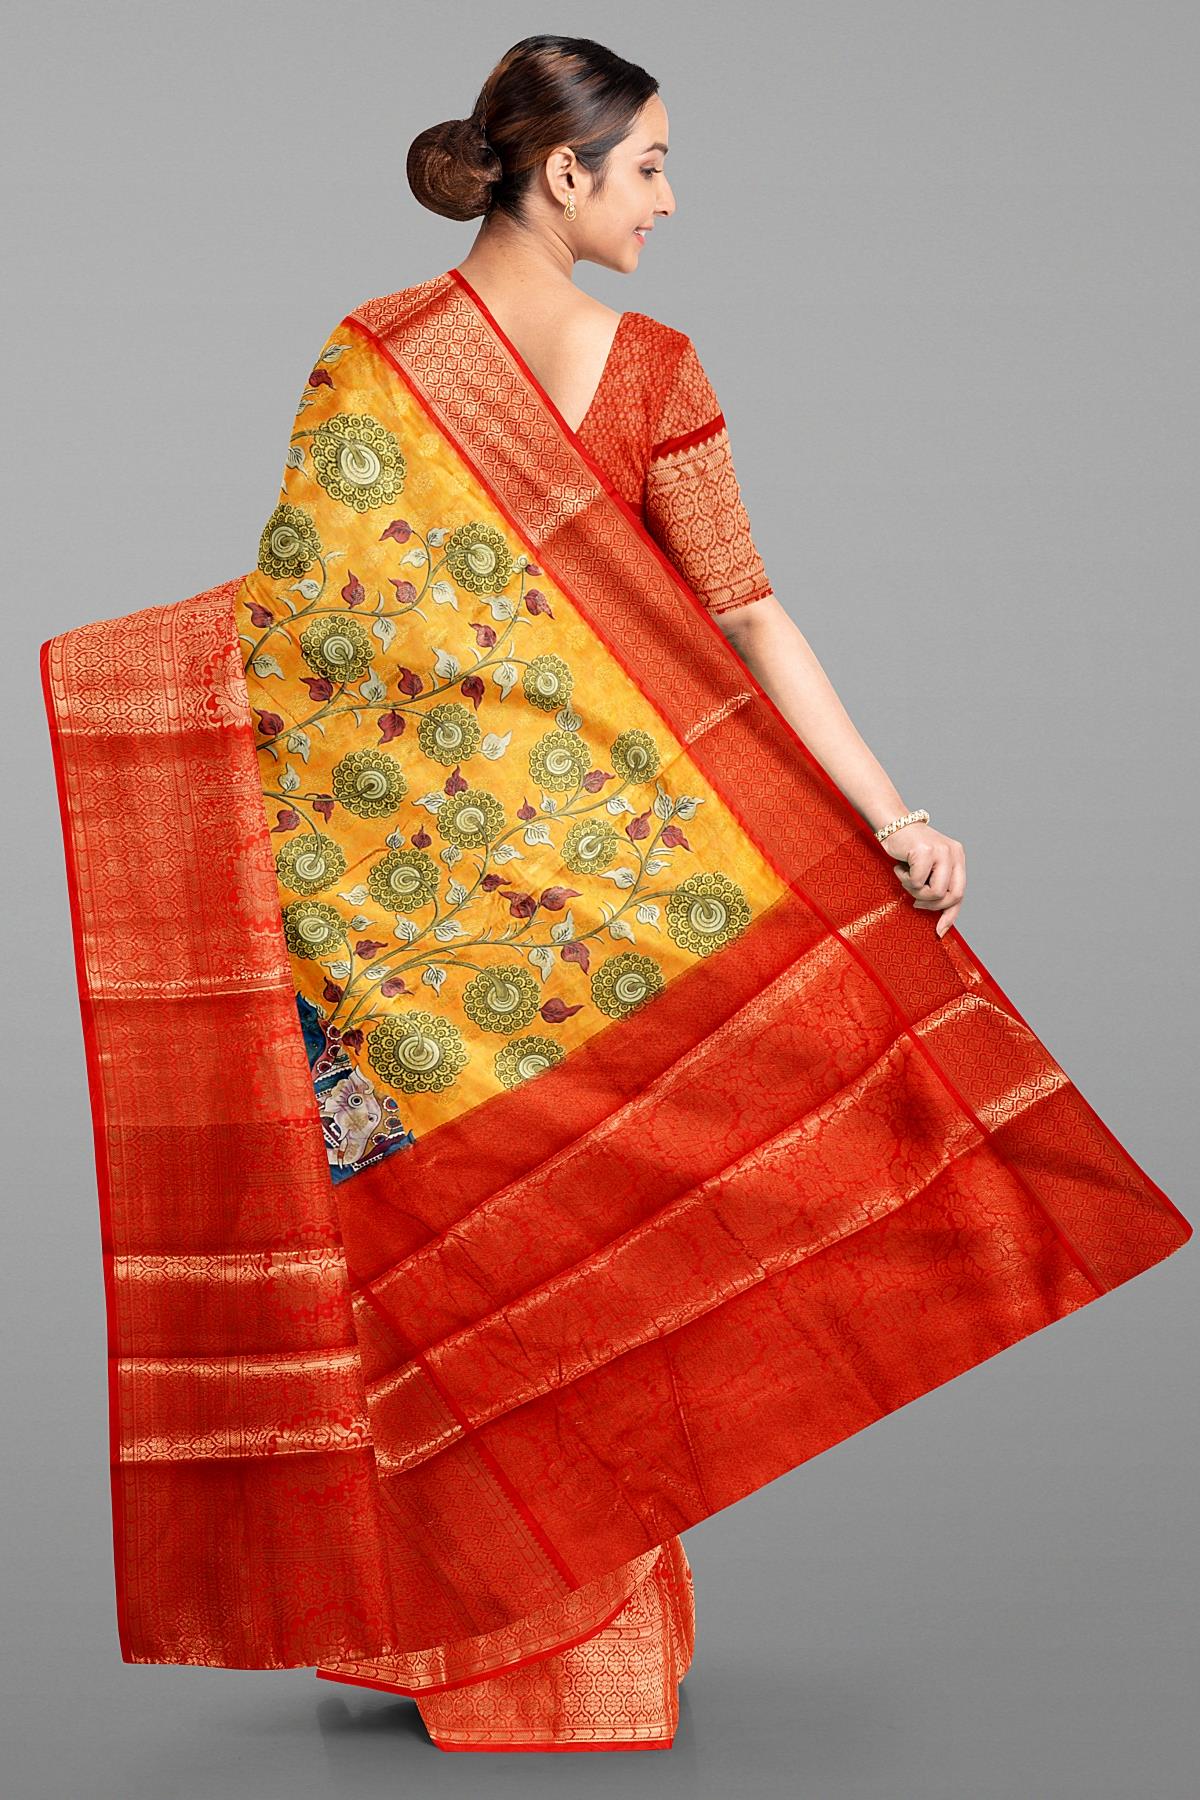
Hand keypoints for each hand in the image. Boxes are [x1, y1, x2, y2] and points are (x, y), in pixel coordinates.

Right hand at [882, 821, 965, 937]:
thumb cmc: (907, 849)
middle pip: (952, 896)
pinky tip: (900, 867)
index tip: (940, 931)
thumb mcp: (928, 868)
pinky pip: (917, 882)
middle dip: (931, 904)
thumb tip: (940, 921)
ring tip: (906, 877)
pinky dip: (904, 879)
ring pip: (935, 892)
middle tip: (915, 898)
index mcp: (958, 857)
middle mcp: (954, 853)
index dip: (950, 915)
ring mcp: (941, 851)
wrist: (892, 824)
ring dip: (915, 891)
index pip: (960, 893)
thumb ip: (937, 885)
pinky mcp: (925, 851)